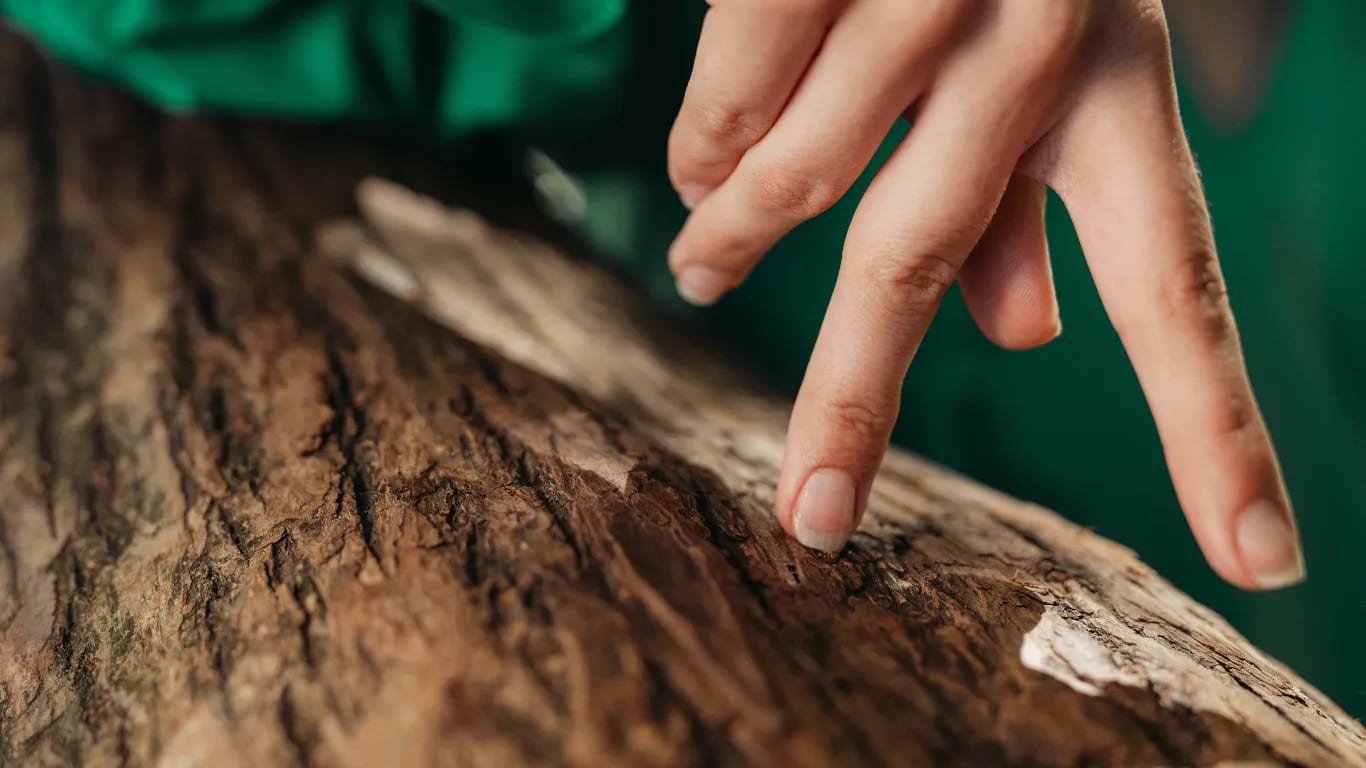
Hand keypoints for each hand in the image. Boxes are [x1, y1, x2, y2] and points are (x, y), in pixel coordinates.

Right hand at [666, 0, 1303, 588]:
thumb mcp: (1060, 53)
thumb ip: (1030, 197)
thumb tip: (1023, 342)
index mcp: (1116, 85)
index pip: (1179, 287)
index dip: (1215, 432)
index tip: (1261, 567)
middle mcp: (1028, 46)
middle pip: (913, 264)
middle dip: (851, 410)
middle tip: (812, 525)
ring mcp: (911, 1)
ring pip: (786, 180)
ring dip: (730, 241)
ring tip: (703, 266)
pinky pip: (725, 110)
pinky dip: (703, 155)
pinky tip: (700, 171)